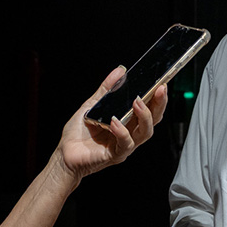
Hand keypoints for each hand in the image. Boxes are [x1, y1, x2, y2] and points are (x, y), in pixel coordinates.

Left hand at [54, 66, 167, 183]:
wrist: (64, 153)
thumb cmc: (78, 133)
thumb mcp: (92, 105)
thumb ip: (107, 89)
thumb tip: (119, 71)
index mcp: (128, 121)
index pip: (150, 109)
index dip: (159, 97)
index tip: (161, 83)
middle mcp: (130, 133)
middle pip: (153, 120)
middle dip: (159, 104)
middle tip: (159, 89)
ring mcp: (124, 145)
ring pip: (145, 132)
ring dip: (144, 116)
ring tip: (137, 102)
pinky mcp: (115, 155)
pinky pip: (125, 144)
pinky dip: (122, 131)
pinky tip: (115, 121)